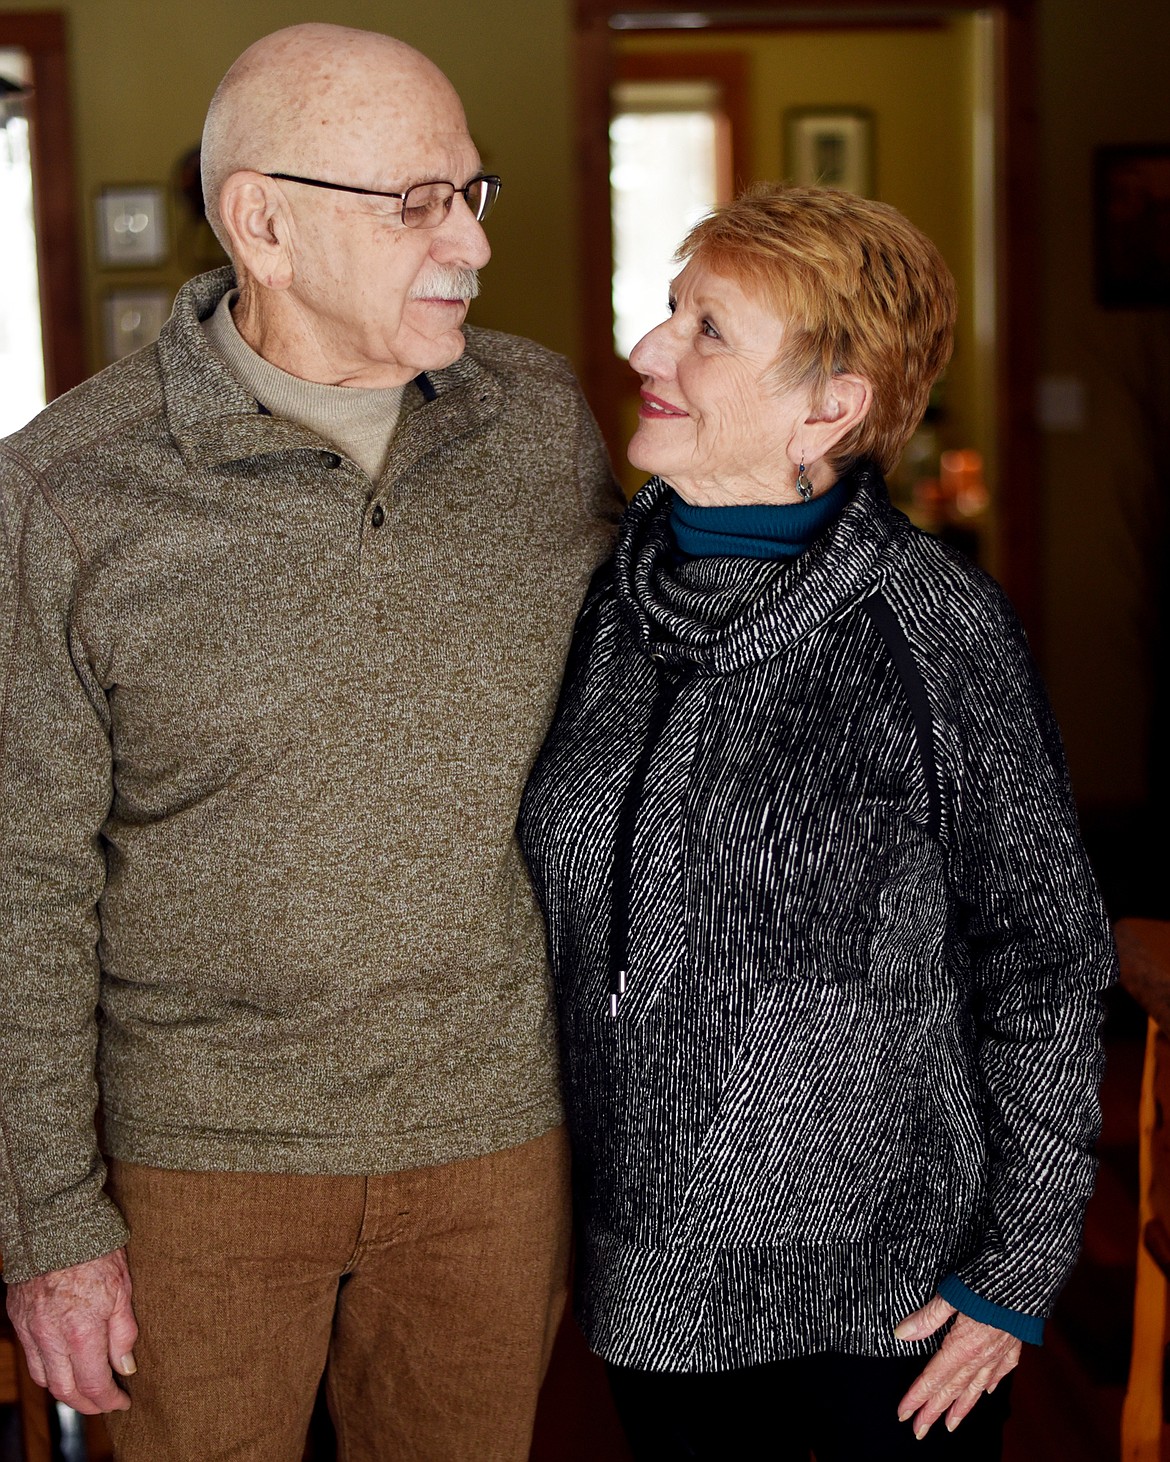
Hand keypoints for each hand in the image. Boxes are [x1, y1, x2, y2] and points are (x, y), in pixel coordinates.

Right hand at [5, 1248, 137, 1413]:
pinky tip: (63, 1367)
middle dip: (88, 1404)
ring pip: (45, 1379)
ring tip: (87, 1389)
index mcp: (81, 1331)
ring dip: (66, 1391)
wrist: (57, 1224)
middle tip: (106, 1403)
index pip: (93, 1383)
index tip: (123, 1402)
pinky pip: (31, 1359)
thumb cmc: (96, 1252)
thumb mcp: (123, 1289)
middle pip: (66, 1390)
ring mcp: (31, 1330)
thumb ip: (124, 1333)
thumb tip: (126, 1367)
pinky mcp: (19, 1320)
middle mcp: (51, 1338)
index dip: (109, 1399)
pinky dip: (47, 1372)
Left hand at [894, 1294, 1019, 1438]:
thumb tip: (901, 1334)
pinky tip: (987, 1392)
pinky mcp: (1013, 1344)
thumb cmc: (985, 1283)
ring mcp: (998, 1353)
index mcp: (962, 1347)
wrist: (1026, 1278)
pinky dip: (992, 1384)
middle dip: (934, 1411)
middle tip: (920, 1431)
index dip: (917, 1398)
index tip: (903, 1415)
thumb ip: (926, 1318)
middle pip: (952, 1389)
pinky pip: (1001, 1370)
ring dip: (962, 1407)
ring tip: (950, 1424)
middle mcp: (980, 1357)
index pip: (933, 1379)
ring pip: (977, 1387)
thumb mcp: (949, 1295)